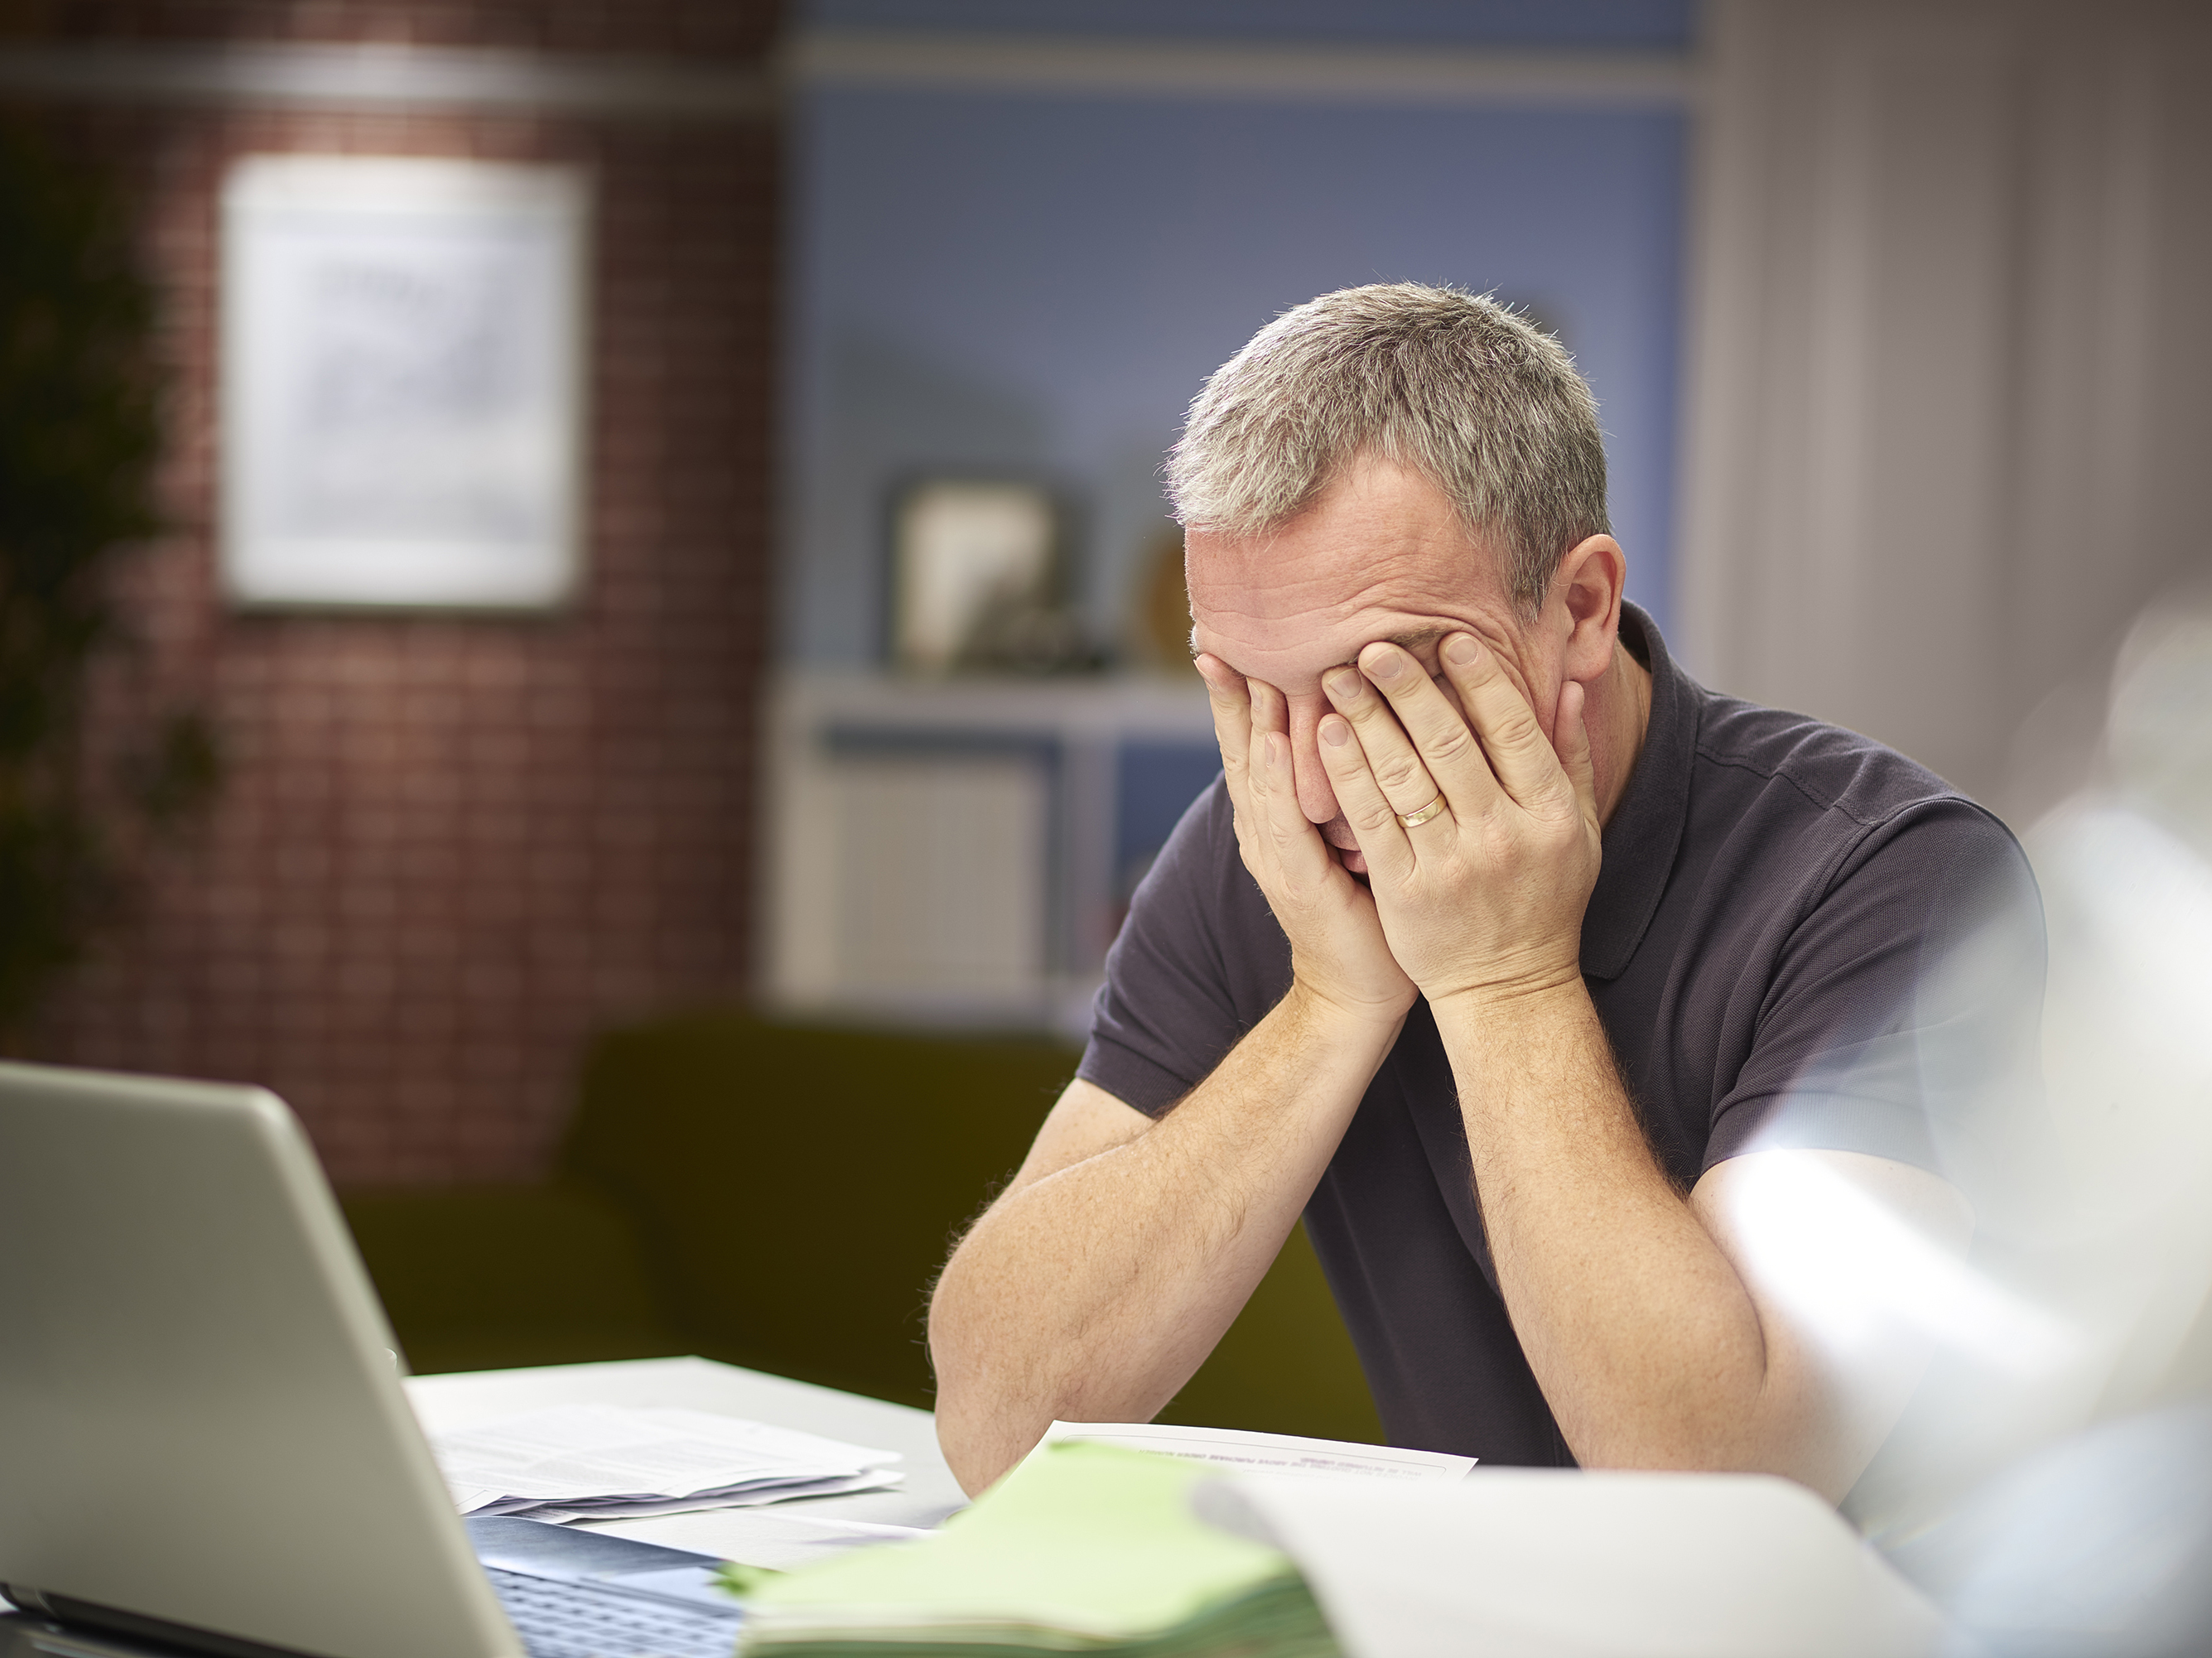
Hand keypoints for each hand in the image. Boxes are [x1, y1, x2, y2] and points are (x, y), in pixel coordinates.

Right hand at [1196, 655, 1417, 1028]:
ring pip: (1256, 773)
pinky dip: (1278, 777)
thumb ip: (1354, 780)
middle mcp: (1265, 828)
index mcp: (1277, 814)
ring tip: (1241, 664)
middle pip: (1241, 745)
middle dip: (1227, 690)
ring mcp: (1274, 853)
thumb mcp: (1357, 831)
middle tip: (1212, 631)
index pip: (1254, 739)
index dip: (1239, 690)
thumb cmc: (1370, 910)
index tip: (1228, 634)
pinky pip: (1284, 819)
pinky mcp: (1296, 879)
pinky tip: (1278, 738)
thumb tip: (1370, 721)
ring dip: (1247, 718)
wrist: (1358, 992)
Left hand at [1315, 633, 1599, 1006]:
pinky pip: (1369, 820)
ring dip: (1366, 718)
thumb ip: (1571, 755)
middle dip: (1408, 687)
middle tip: (1373, 644)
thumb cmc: (1545, 899)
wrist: (1507, 988)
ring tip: (1336, 675)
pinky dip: (1346, 773)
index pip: (1513, 730)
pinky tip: (1327, 735)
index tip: (1448, 638)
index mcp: (1550, 814)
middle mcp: (1502, 836)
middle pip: (1449, 744)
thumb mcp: (1578, 830)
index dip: (1480, 680)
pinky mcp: (1405, 892)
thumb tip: (1565, 680)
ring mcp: (1450, 865)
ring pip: (1402, 776)